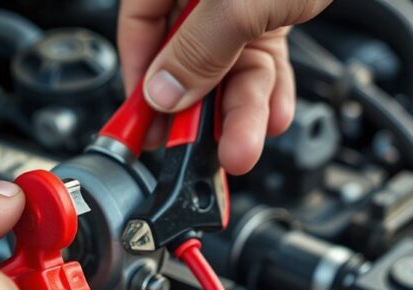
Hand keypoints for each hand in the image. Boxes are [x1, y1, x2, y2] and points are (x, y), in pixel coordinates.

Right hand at [118, 0, 331, 173]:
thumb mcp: (239, 0)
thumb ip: (200, 48)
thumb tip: (163, 92)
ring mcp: (237, 1)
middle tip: (194, 151)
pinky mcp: (271, 10)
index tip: (147, 127)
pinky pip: (261, 57)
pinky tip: (273, 117)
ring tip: (243, 148)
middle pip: (185, 58)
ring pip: (228, 65)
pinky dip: (269, 89)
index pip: (140, 31)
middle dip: (196, 110)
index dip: (142, 83)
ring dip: (238, 111)